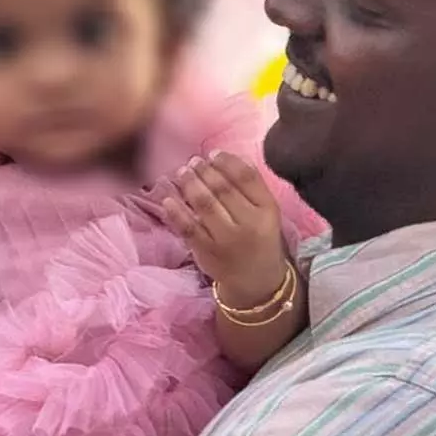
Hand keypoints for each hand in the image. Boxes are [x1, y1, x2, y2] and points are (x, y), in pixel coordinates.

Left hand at [163, 151, 290, 306]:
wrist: (256, 282)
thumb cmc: (259, 239)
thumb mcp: (266, 213)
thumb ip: (253, 187)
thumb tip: (231, 157)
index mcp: (267, 211)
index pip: (246, 178)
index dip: (227, 162)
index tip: (213, 153)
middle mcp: (248, 224)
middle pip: (223, 189)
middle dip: (204, 171)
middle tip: (193, 161)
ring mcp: (226, 239)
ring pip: (205, 204)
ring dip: (190, 184)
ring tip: (182, 172)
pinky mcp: (207, 252)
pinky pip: (188, 227)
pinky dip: (176, 211)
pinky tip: (168, 198)